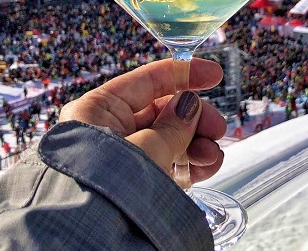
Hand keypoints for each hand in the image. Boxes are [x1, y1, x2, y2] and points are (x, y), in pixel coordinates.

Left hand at [59, 58, 225, 183]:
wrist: (90, 241)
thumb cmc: (109, 186)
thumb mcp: (147, 148)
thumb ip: (174, 124)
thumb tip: (189, 104)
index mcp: (99, 109)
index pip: (148, 80)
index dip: (184, 74)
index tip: (215, 75)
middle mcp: (108, 129)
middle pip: (163, 111)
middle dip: (195, 119)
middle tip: (217, 129)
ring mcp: (122, 157)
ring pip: (169, 138)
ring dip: (196, 144)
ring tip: (211, 157)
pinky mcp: (133, 182)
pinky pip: (166, 163)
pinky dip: (188, 164)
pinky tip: (205, 168)